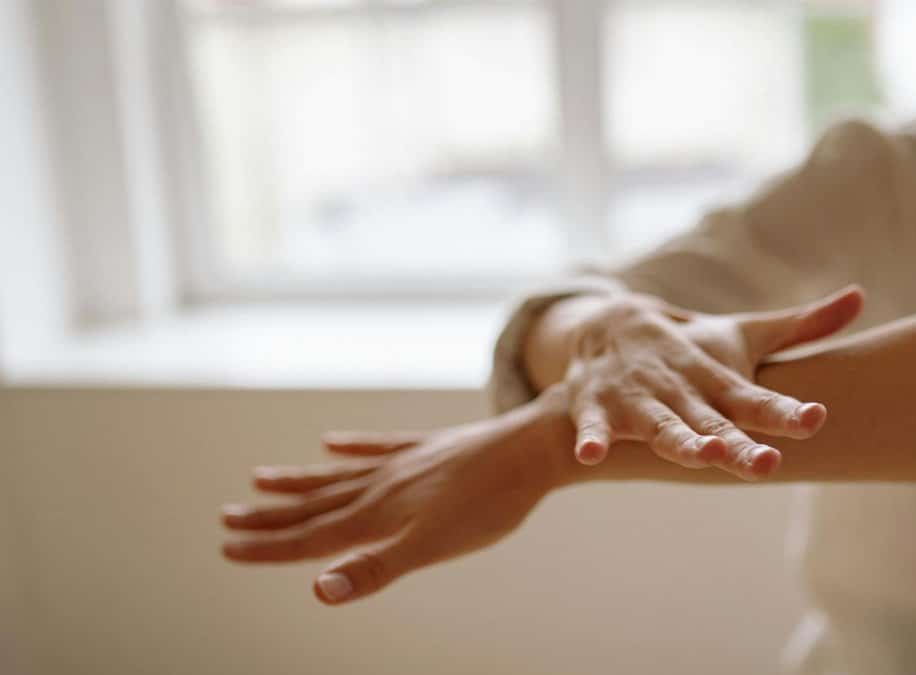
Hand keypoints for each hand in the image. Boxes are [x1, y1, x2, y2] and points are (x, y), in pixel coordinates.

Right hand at [221, 402, 571, 605]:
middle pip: (316, 505)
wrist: (533, 450)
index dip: (268, 547)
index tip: (225, 549)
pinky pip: (379, 446)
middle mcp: (383, 484)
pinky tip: (332, 440)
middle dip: (269, 517)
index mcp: (380, 514)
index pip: (312, 536)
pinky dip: (352, 446)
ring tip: (261, 478)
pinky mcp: (429, 448)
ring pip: (339, 475)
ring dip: (299, 480)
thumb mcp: (433, 546)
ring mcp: (405, 463)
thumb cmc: (490, 505)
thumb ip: (375, 569)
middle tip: (225, 518)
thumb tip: (318, 590)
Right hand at [563, 285, 863, 480]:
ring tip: (702, 454)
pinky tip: (592, 455)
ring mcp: (638, 397)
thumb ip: (800, 328)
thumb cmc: (691, 349)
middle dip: (736, 443)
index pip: (755, 398)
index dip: (784, 410)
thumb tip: (860, 296)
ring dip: (678, 439)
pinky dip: (592, 438)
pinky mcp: (599, 405)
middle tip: (767, 465)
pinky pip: (594, 426)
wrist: (608, 324)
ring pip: (660, 424)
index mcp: (716, 378)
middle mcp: (681, 388)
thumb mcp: (742, 337)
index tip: (815, 418)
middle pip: (712, 421)